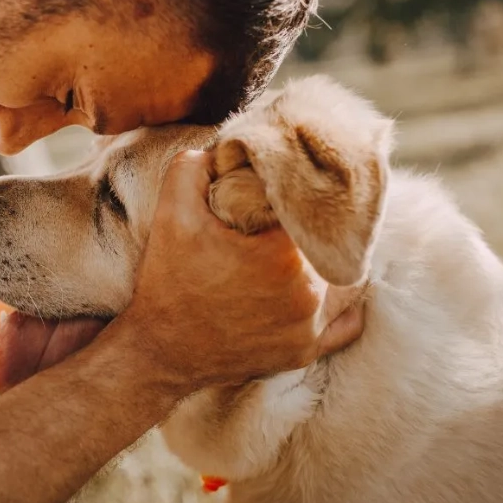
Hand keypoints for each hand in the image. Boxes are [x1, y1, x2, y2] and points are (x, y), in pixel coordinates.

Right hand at [124, 150, 363, 392]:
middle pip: (331, 242)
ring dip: (328, 261)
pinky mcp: (304, 352)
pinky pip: (345, 324)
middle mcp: (309, 295)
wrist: (158, 352)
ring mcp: (310, 329)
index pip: (312, 208)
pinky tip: (320, 286)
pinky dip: (339, 304)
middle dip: (312, 227)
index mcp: (285, 256)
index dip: (297, 194)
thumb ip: (194, 167)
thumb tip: (224, 149)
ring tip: (303, 248)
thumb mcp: (172, 214)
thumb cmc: (167, 283)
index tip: (279, 192)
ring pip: (344, 279)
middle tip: (289, 218)